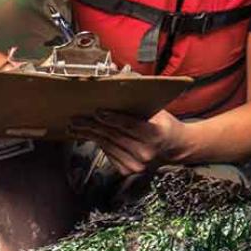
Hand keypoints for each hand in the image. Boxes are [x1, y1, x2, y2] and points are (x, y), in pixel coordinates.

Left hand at [70, 109, 189, 174]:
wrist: (174, 147)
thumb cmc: (165, 126)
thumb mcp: (157, 110)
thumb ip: (139, 100)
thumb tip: (120, 81)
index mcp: (156, 134)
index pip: (130, 126)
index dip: (112, 118)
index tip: (98, 111)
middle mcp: (146, 152)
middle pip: (114, 136)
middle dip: (93, 125)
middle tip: (77, 118)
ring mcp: (137, 164)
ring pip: (108, 145)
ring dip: (90, 135)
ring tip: (77, 126)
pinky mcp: (128, 170)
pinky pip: (108, 154)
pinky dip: (97, 143)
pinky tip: (89, 135)